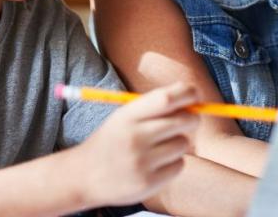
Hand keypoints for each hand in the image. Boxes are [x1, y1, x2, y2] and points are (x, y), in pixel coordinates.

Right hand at [78, 82, 198, 206]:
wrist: (83, 176)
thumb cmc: (112, 140)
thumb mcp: (124, 117)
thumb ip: (153, 107)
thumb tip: (193, 99)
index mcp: (127, 116)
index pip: (165, 99)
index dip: (186, 93)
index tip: (194, 93)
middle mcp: (134, 138)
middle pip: (182, 121)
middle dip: (192, 117)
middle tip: (189, 119)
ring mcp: (141, 162)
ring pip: (183, 143)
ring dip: (179, 142)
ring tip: (161, 146)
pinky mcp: (148, 184)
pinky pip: (179, 165)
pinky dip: (174, 162)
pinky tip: (157, 163)